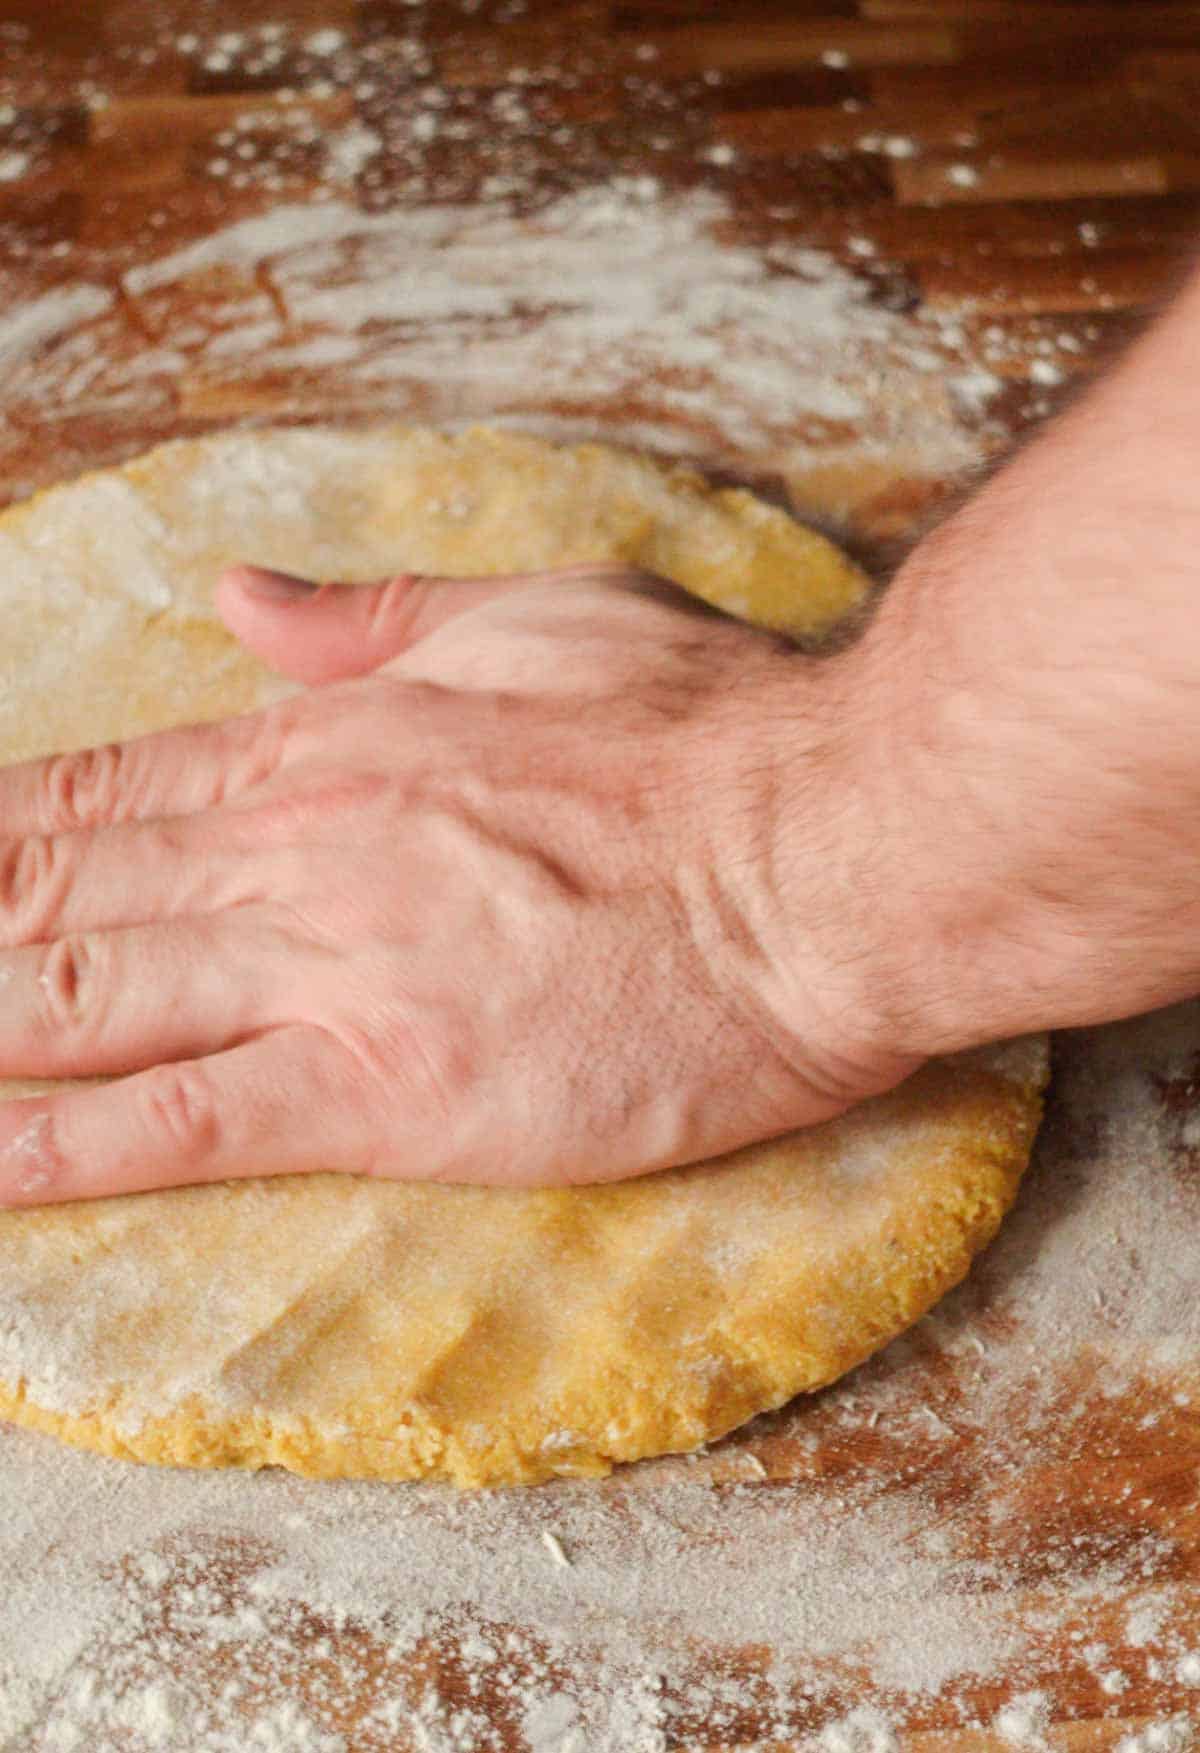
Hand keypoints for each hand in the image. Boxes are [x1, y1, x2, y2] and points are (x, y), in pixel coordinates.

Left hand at [0, 562, 925, 1204]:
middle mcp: (294, 850)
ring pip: (77, 999)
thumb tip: (243, 595)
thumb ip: (373, 614)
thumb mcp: (537, 612)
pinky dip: (50, 1146)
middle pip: (51, 896)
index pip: (92, 794)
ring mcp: (330, 970)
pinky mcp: (388, 1087)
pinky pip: (178, 1122)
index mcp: (325, 742)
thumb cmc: (708, 728)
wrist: (829, 851)